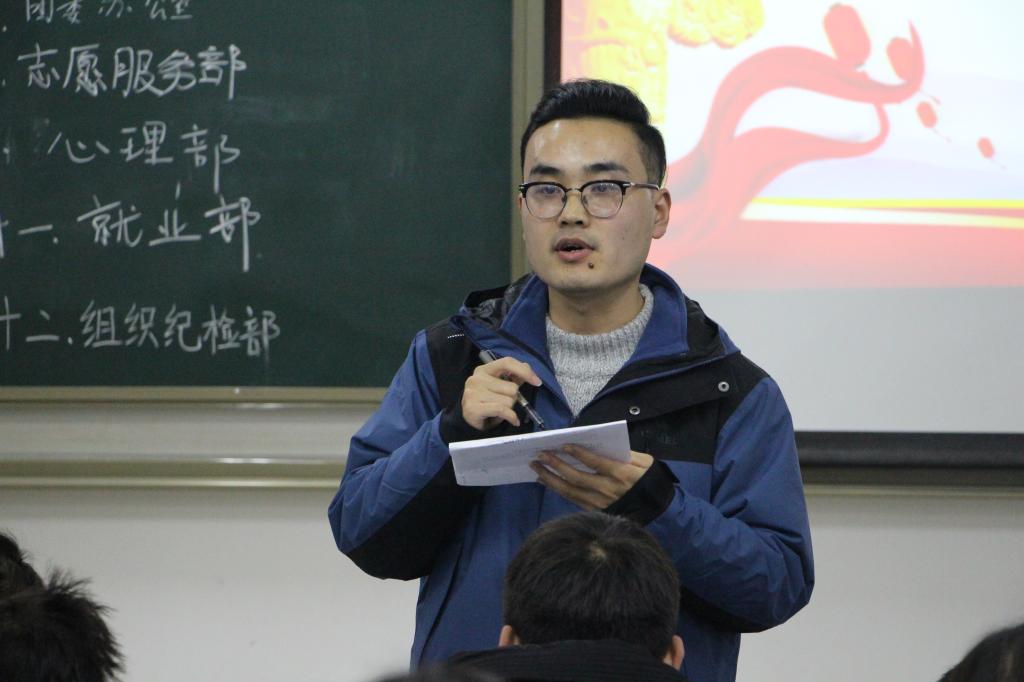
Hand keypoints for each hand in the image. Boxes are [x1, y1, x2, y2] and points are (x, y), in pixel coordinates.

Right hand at [461, 356, 541, 430]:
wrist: (470, 419)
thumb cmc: (488, 401)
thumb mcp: (500, 386)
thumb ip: (514, 376)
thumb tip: (528, 369)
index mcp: (484, 369)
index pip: (507, 362)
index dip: (524, 371)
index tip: (537, 382)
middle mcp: (476, 378)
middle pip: (511, 387)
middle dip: (513, 398)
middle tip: (504, 403)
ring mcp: (473, 393)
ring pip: (508, 401)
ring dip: (510, 408)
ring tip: (500, 411)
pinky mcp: (472, 407)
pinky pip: (502, 410)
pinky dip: (511, 417)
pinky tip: (512, 420)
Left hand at [529, 445, 653, 509]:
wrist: (660, 510)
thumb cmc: (650, 481)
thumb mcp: (645, 462)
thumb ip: (626, 452)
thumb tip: (602, 444)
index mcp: (622, 474)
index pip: (596, 463)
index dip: (579, 453)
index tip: (563, 444)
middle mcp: (609, 490)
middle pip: (578, 477)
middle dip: (557, 466)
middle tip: (540, 455)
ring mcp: (601, 503)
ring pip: (571, 491)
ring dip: (551, 479)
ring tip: (536, 468)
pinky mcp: (596, 511)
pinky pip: (573, 500)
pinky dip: (558, 490)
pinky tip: (546, 481)